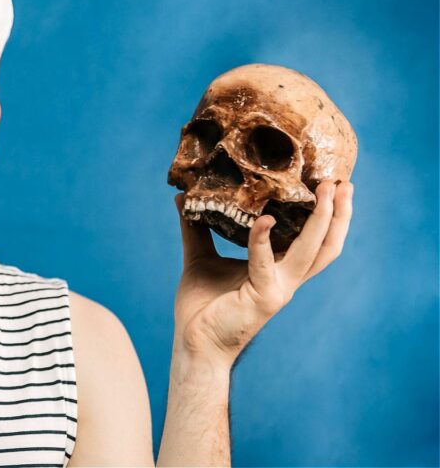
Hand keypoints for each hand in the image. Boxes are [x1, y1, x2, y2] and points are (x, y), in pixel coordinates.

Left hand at [171, 180, 353, 368]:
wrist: (193, 343)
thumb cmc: (201, 306)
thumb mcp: (200, 257)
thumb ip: (196, 228)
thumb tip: (182, 196)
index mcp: (278, 270)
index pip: (314, 240)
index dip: (328, 215)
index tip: (332, 183)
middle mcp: (286, 280)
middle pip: (327, 244)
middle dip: (338, 213)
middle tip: (342, 181)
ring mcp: (278, 289)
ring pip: (312, 252)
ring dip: (321, 220)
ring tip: (323, 190)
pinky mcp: (263, 298)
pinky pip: (264, 263)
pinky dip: (263, 240)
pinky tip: (264, 220)